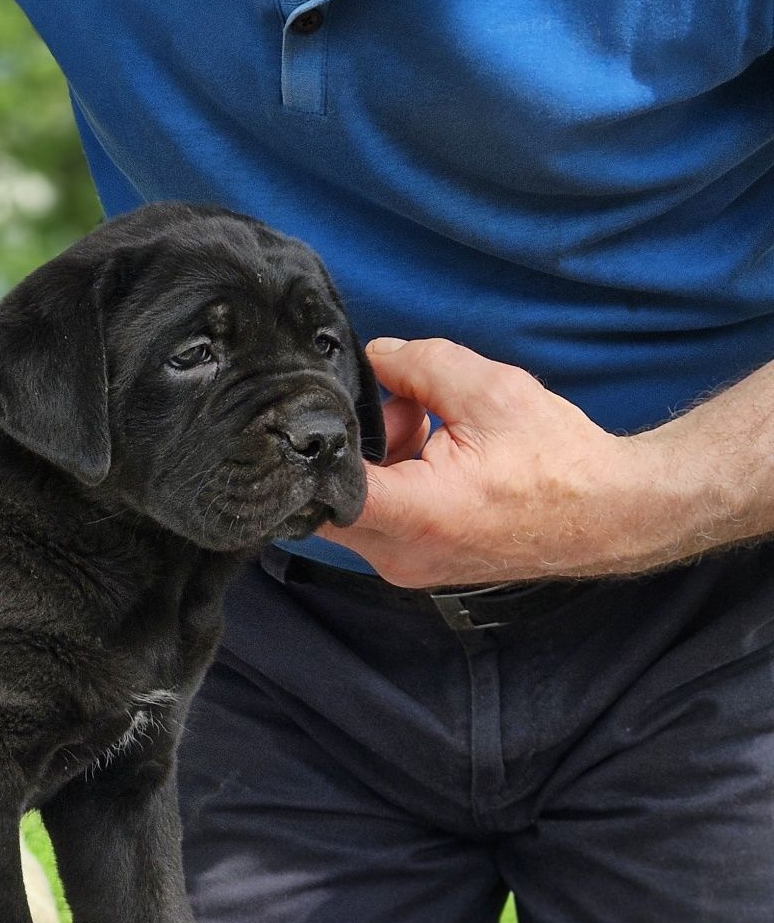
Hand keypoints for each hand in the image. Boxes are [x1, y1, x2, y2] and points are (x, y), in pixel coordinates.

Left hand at [320, 336, 682, 585]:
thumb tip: (373, 357)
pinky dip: (391, 480)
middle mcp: (399, 553)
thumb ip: (419, 365)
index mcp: (417, 515)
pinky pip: (376, 518)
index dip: (309, 448)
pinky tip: (431, 449)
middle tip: (397, 408)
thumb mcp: (490, 390)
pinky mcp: (414, 563)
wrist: (612, 514)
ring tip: (423, 423)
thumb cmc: (560, 461)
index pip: (320, 491)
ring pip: (351, 505)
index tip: (313, 413)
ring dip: (375, 459)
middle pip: (327, 494)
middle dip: (351, 444)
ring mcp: (404, 565)